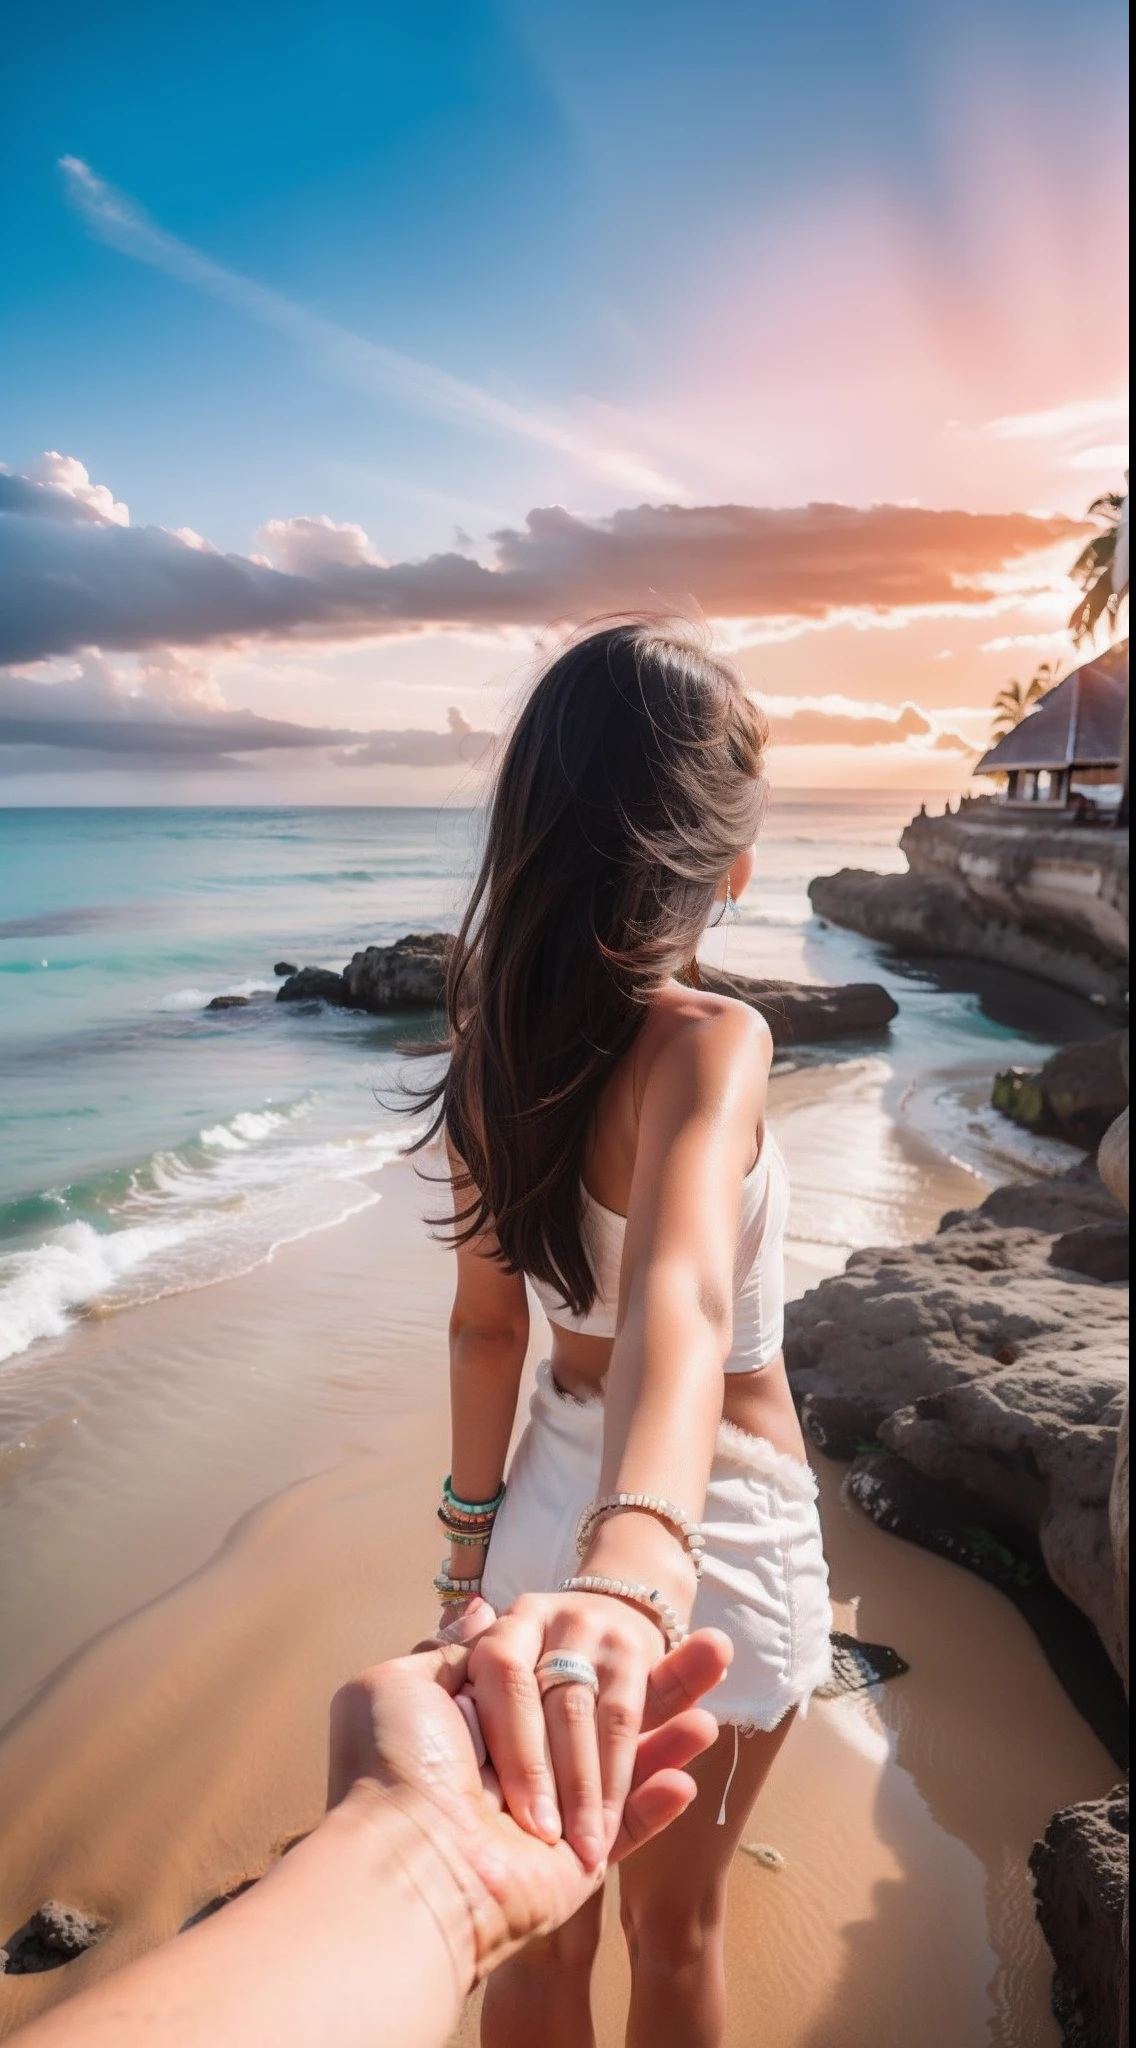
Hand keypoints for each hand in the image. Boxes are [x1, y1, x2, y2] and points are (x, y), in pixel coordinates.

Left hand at [327, 1602, 729, 1980]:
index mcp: (481, 1713)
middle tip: (719, 1649)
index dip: (588, 1653)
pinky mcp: (578, 1858)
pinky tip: (697, 1765)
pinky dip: (661, 1796)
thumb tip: (478, 1610)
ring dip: (675, 1730)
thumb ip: (453, 1650)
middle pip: (600, 1706)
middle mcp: (520, 1757)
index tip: (621, 1635)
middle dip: (659, 1681)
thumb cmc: (395, 1764)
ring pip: (627, 1756)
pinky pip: (634, 1823)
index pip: (550, 1672)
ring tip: (718, 1708)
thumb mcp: (402, 1685)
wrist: (407, 1855)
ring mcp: (552, 1809)